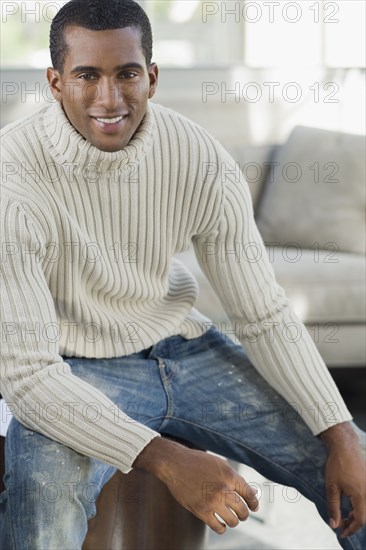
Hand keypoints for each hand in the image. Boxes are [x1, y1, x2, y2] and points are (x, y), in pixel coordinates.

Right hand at [133, 437, 258, 533]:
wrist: (175, 464)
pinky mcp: (201, 510)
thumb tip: (253, 493)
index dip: (254, 503)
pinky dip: (222, 527)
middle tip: (242, 514)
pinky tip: (220, 522)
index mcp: (229, 475)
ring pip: (233, 521)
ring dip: (234, 521)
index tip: (254, 507)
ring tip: (231, 518)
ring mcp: (211, 501)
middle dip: (244, 514)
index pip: (249, 494)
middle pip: (243, 510)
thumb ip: (235, 478)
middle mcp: (222, 488)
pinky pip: (218, 527)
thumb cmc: (198, 462)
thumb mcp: (220, 464)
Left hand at [320, 422, 365, 537]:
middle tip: (341, 526)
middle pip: (365, 515)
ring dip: (357, 515)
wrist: (345, 446)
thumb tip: (334, 524)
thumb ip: (333, 507)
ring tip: (345, 517)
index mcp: (360, 495)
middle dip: (353, 523)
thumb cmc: (337, 464)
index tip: (341, 533)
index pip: (360, 520)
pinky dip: (359, 506)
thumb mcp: (331, 487)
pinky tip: (351, 505)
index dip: (351, 529)